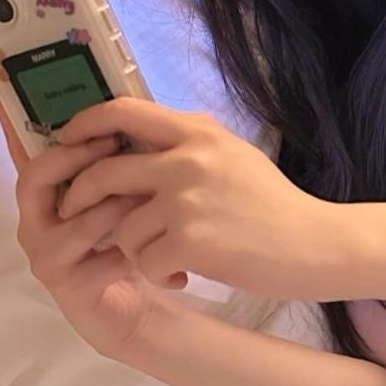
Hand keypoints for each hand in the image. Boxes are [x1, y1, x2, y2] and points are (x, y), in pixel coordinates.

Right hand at [0, 61, 187, 357]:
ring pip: (77, 218)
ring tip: (150, 201)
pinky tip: (165, 257)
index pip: (19, 143)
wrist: (143, 308)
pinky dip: (136, 250)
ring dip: (118, 206)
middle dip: (77, 157)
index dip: (3, 108)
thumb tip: (129, 102)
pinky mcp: (68, 286)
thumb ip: (118, 155)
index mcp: (47, 190)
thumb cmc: (132, 241)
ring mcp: (46, 254)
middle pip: (35, 175)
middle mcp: (35, 220)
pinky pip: (103, 257)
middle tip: (114, 142)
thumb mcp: (129, 191)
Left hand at [53, 95, 345, 298]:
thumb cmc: (275, 206)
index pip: (122, 111)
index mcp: (198, 132)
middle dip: (81, 198)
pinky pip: (143, 260)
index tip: (69, 141)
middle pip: (103, 172)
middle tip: (80, 217)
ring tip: (164, 257)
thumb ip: (190, 142)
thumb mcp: (234, 155)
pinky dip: (157, 273)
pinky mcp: (190, 241)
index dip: (85, 124)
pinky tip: (182, 275)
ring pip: (120, 226)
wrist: (316, 245)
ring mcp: (187, 201)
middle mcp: (188, 160)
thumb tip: (138, 133)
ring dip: (132, 249)